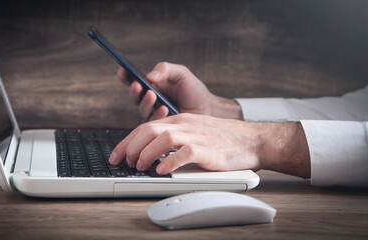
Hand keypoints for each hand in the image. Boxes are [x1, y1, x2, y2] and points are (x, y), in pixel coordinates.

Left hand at [109, 113, 310, 177]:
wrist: (252, 140)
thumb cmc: (223, 139)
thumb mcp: (194, 132)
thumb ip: (174, 138)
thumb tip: (150, 153)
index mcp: (180, 120)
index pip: (146, 126)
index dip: (127, 141)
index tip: (116, 155)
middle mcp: (185, 125)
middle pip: (149, 129)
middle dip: (131, 146)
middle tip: (124, 162)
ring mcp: (196, 135)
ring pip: (163, 138)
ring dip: (147, 153)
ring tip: (140, 166)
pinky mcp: (207, 149)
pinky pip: (184, 152)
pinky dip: (170, 161)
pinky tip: (161, 170)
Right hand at [117, 62, 242, 120]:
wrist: (208, 109)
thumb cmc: (194, 91)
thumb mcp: (181, 73)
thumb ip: (165, 69)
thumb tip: (149, 76)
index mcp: (152, 86)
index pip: (133, 80)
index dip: (125, 76)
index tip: (122, 71)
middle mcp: (150, 101)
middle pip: (134, 97)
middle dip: (134, 91)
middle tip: (139, 85)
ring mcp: (154, 115)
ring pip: (142, 111)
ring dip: (146, 103)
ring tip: (153, 95)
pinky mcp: (161, 128)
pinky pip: (153, 124)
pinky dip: (157, 115)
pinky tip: (164, 109)